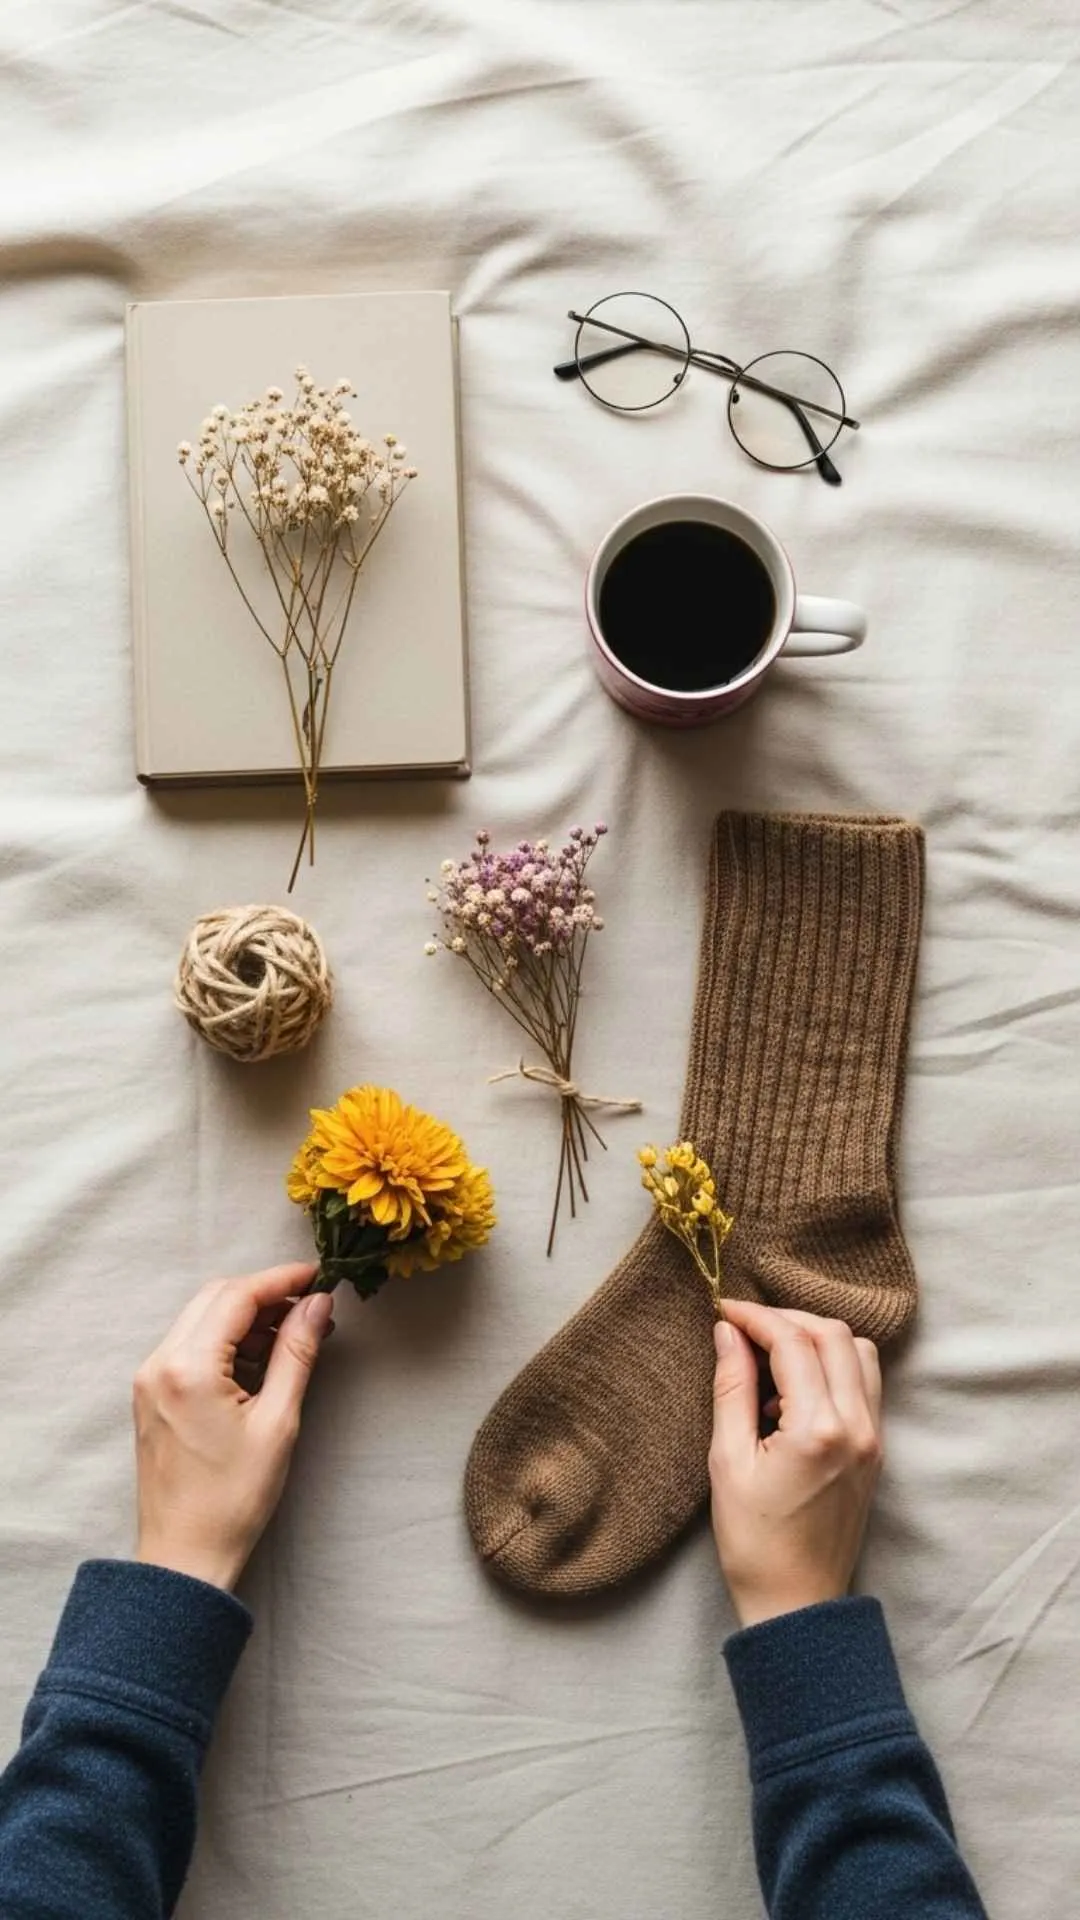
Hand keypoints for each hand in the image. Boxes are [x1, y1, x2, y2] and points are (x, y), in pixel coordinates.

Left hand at [133, 1262, 332, 1592]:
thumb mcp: (278, 1422)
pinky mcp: (151, 1394)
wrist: (185, 1556)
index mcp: (188, 1368)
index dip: (282, 1280)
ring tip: (294, 1335)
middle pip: (215, 1298)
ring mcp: (149, 1379)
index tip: (320, 1277)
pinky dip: (227, 1340)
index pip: (237, 1296)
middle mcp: (159, 1364)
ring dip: (246, 1316)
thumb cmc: (233, 1500)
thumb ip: (297, 1353)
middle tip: (311, 1307)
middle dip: (265, 1294)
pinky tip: (261, 1358)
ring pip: (202, 1318)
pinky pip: (190, 1345)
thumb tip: (319, 1305)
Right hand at [709, 1298, 882, 1628]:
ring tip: (772, 1353)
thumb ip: (732, 1389)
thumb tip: (728, 1334)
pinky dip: (832, 1365)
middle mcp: (858, 1426)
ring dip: (816, 1337)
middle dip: (787, 1318)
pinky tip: (794, 1387)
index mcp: (819, 1429)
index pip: (794, 1342)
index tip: (724, 1311)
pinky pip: (863, 1383)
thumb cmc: (754, 1542)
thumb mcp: (728, 1462)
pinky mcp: (876, 1450)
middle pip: (834, 1334)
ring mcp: (874, 1438)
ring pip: (858, 1353)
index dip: (756, 1317)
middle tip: (745, 1326)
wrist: (797, 1603)